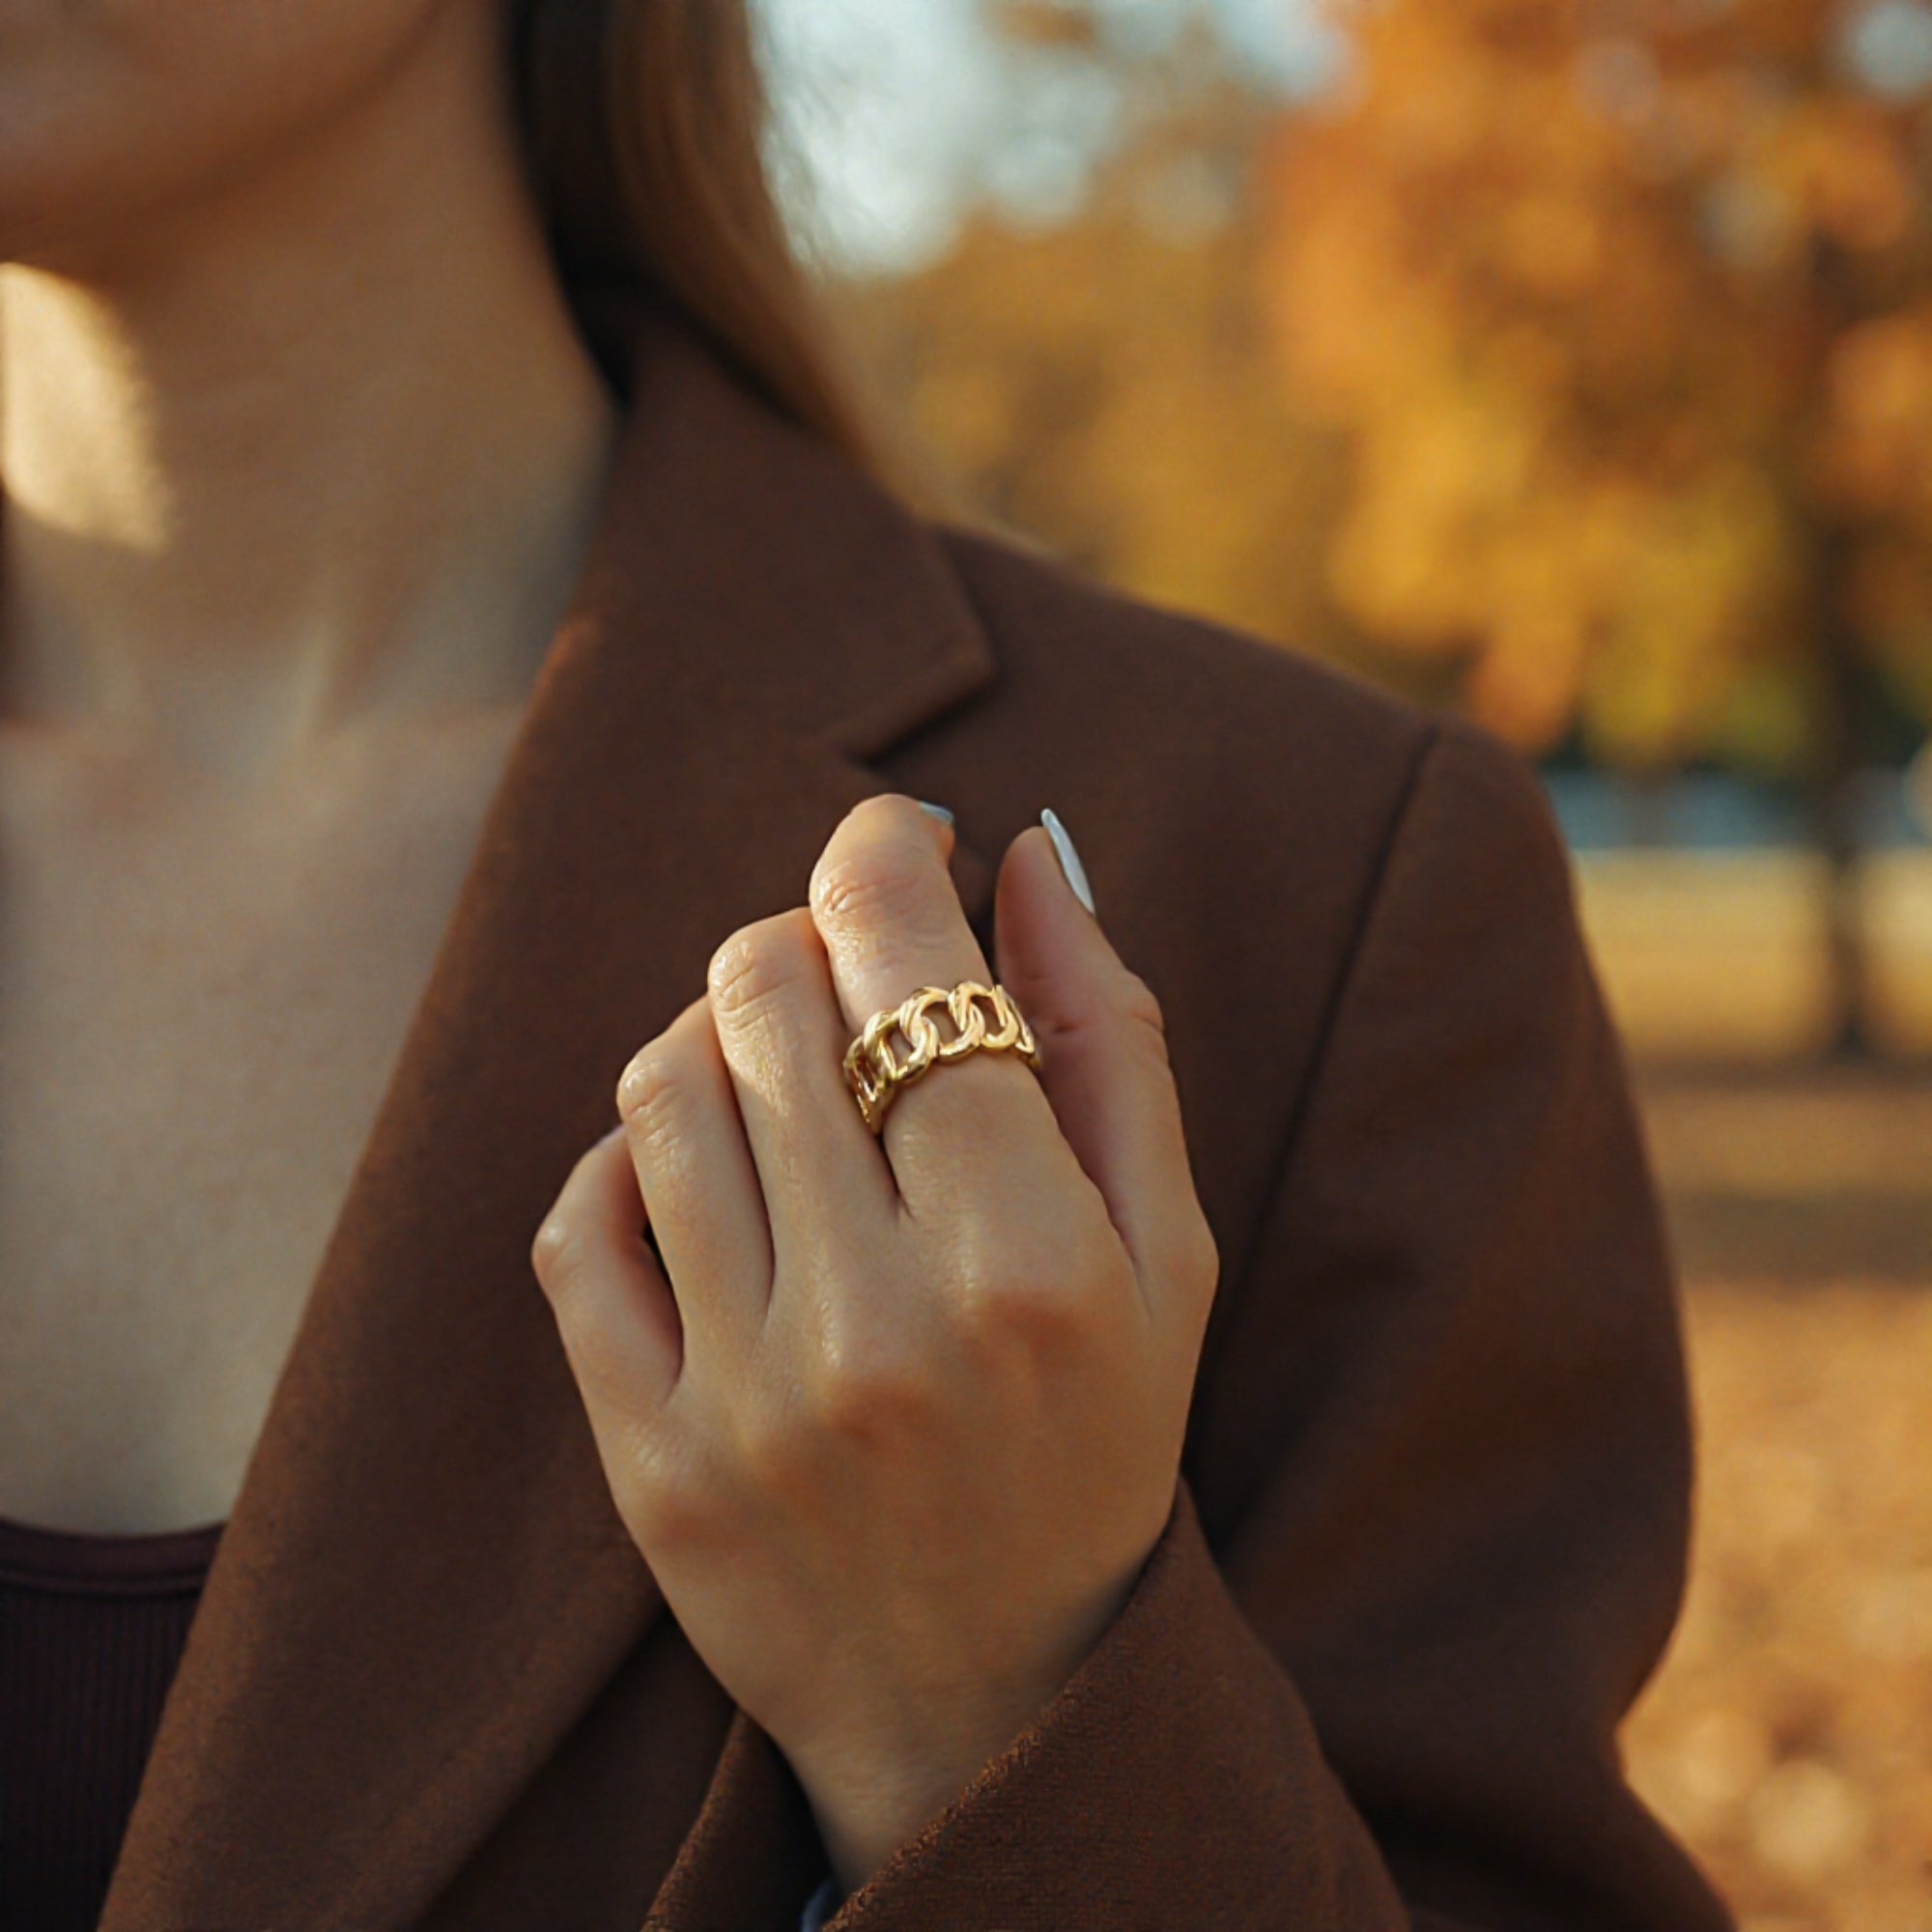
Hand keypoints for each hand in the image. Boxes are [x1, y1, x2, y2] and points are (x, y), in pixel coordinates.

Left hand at [531, 796, 1219, 1893]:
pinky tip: (708, 1173)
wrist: (997, 1698)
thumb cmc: (1101, 1442)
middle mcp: (878, 1324)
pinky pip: (581, 1223)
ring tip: (787, 1070)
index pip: (905, 959)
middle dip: (809, 935)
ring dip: (719, 1029)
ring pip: (661, 1083)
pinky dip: (631, 1154)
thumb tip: (1032, 860)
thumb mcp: (1169, 1254)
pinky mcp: (649, 1458)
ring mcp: (744, 1396)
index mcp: (1030, 1260)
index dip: (886, 849)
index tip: (902, 840)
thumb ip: (1111, 1040)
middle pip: (764, 992)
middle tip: (858, 971)